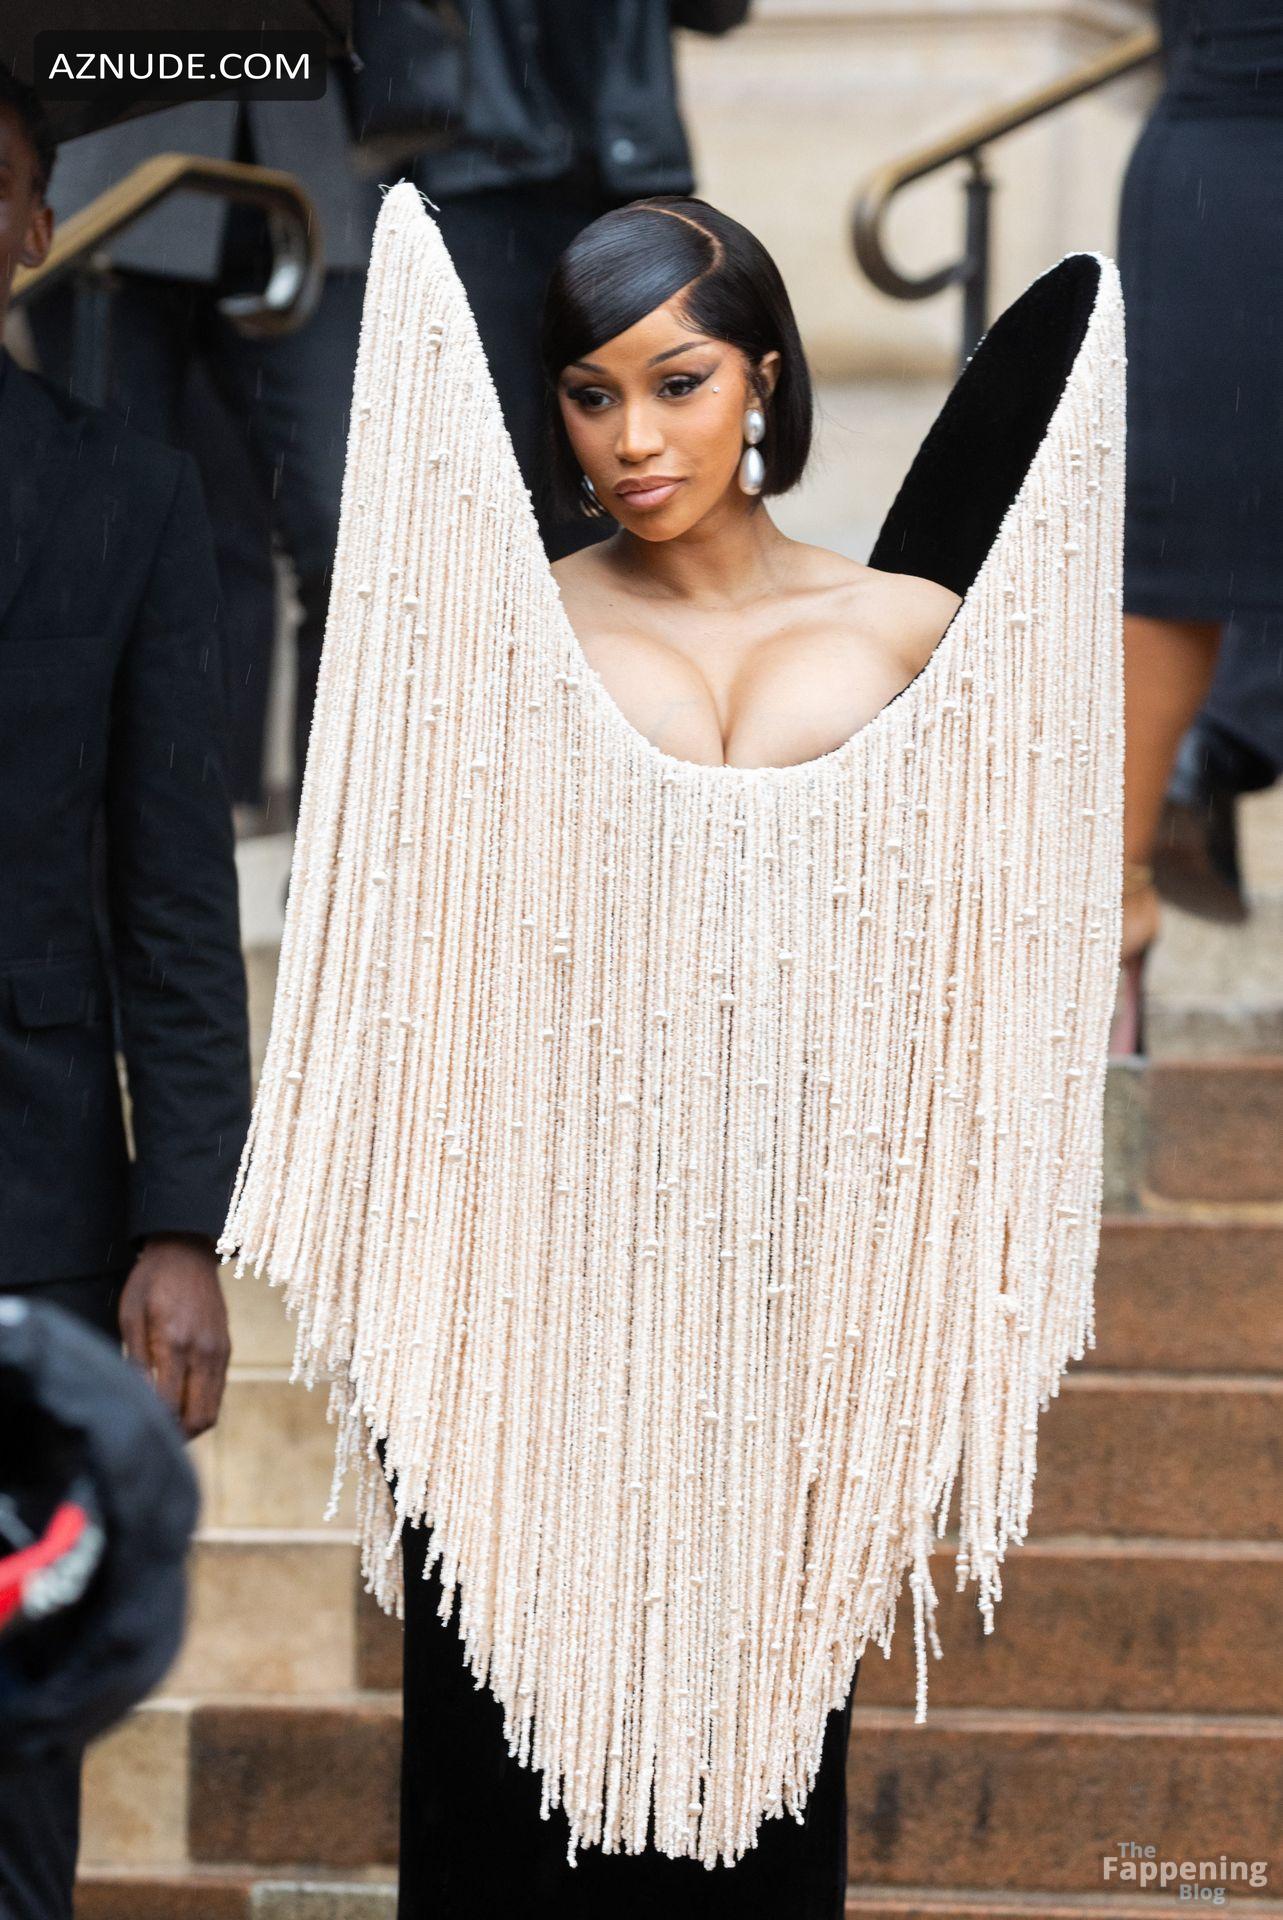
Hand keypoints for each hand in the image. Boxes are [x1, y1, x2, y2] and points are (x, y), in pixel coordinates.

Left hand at [119, 1233, 231, 1440]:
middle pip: (199, 1418)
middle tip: (152, 1438)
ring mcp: (219, 1352)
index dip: (154, 1427)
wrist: (188, 1252)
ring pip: (212, 1411)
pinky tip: (179, 1402)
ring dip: (190, 1426)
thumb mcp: (130, 1316)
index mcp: (175, 1343)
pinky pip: (217, 1392)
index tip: (136, 1431)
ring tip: (165, 1426)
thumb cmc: (151, 1282)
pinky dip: (200, 1406)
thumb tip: (134, 1400)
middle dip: (176, 1437)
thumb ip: (133, 1360)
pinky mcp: (226, 1350)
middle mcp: (203, 1352)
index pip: (169, 1405)